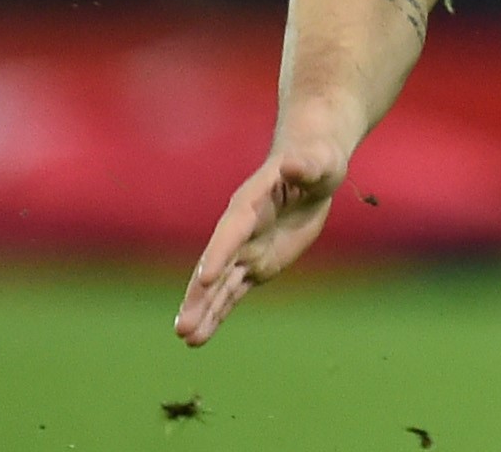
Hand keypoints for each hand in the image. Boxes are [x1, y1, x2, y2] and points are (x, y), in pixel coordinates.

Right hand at [176, 134, 348, 344]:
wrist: (313, 171)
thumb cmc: (316, 162)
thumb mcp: (318, 163)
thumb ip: (304, 167)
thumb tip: (291, 163)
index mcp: (249, 205)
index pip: (231, 232)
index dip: (218, 253)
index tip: (206, 278)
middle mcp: (240, 231)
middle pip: (216, 266)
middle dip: (199, 296)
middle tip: (182, 326)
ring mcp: (246, 251)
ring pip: (220, 286)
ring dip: (203, 311)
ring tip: (187, 338)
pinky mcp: (256, 266)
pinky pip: (234, 292)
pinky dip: (218, 313)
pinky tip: (202, 335)